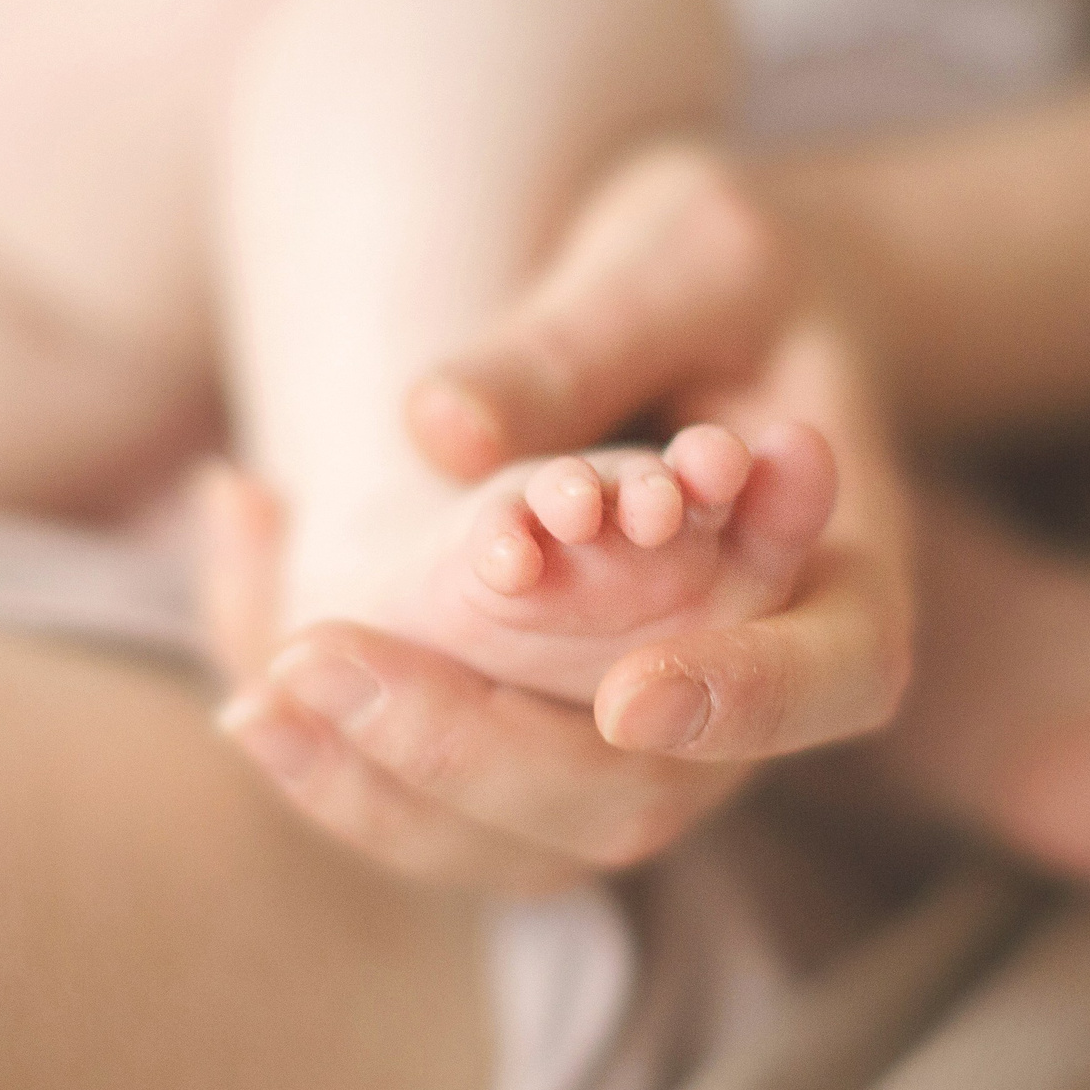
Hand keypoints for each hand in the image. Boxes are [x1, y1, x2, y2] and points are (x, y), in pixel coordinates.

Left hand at [206, 148, 913, 891]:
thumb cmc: (723, 272)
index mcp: (841, 567)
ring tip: (260, 695)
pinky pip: (453, 806)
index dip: (748, 700)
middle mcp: (746, 686)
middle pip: (642, 797)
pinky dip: (345, 764)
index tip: (630, 694)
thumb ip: (588, 337)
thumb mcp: (685, 250)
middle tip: (318, 662)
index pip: (839, 676)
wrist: (703, 321)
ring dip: (383, 786)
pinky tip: (248, 683)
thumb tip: (438, 426)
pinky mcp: (543, 735)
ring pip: (530, 839)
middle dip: (474, 750)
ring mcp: (641, 736)